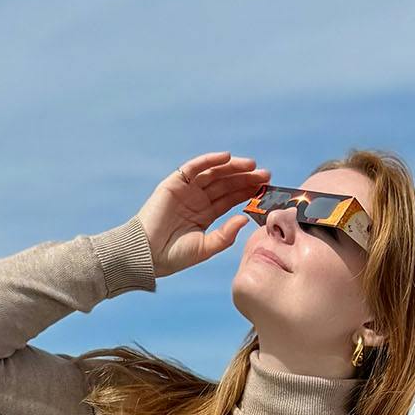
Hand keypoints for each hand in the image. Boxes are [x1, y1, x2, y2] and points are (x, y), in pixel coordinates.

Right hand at [135, 154, 270, 278]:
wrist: (147, 255)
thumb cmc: (174, 256)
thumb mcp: (205, 248)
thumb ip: (225, 235)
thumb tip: (245, 219)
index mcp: (205, 213)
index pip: (231, 198)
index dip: (248, 191)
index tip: (267, 188)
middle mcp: (197, 199)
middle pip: (226, 183)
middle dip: (246, 178)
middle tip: (266, 175)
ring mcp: (186, 190)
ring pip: (213, 173)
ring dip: (233, 167)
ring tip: (252, 166)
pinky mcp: (174, 184)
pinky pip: (193, 168)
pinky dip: (209, 160)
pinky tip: (226, 158)